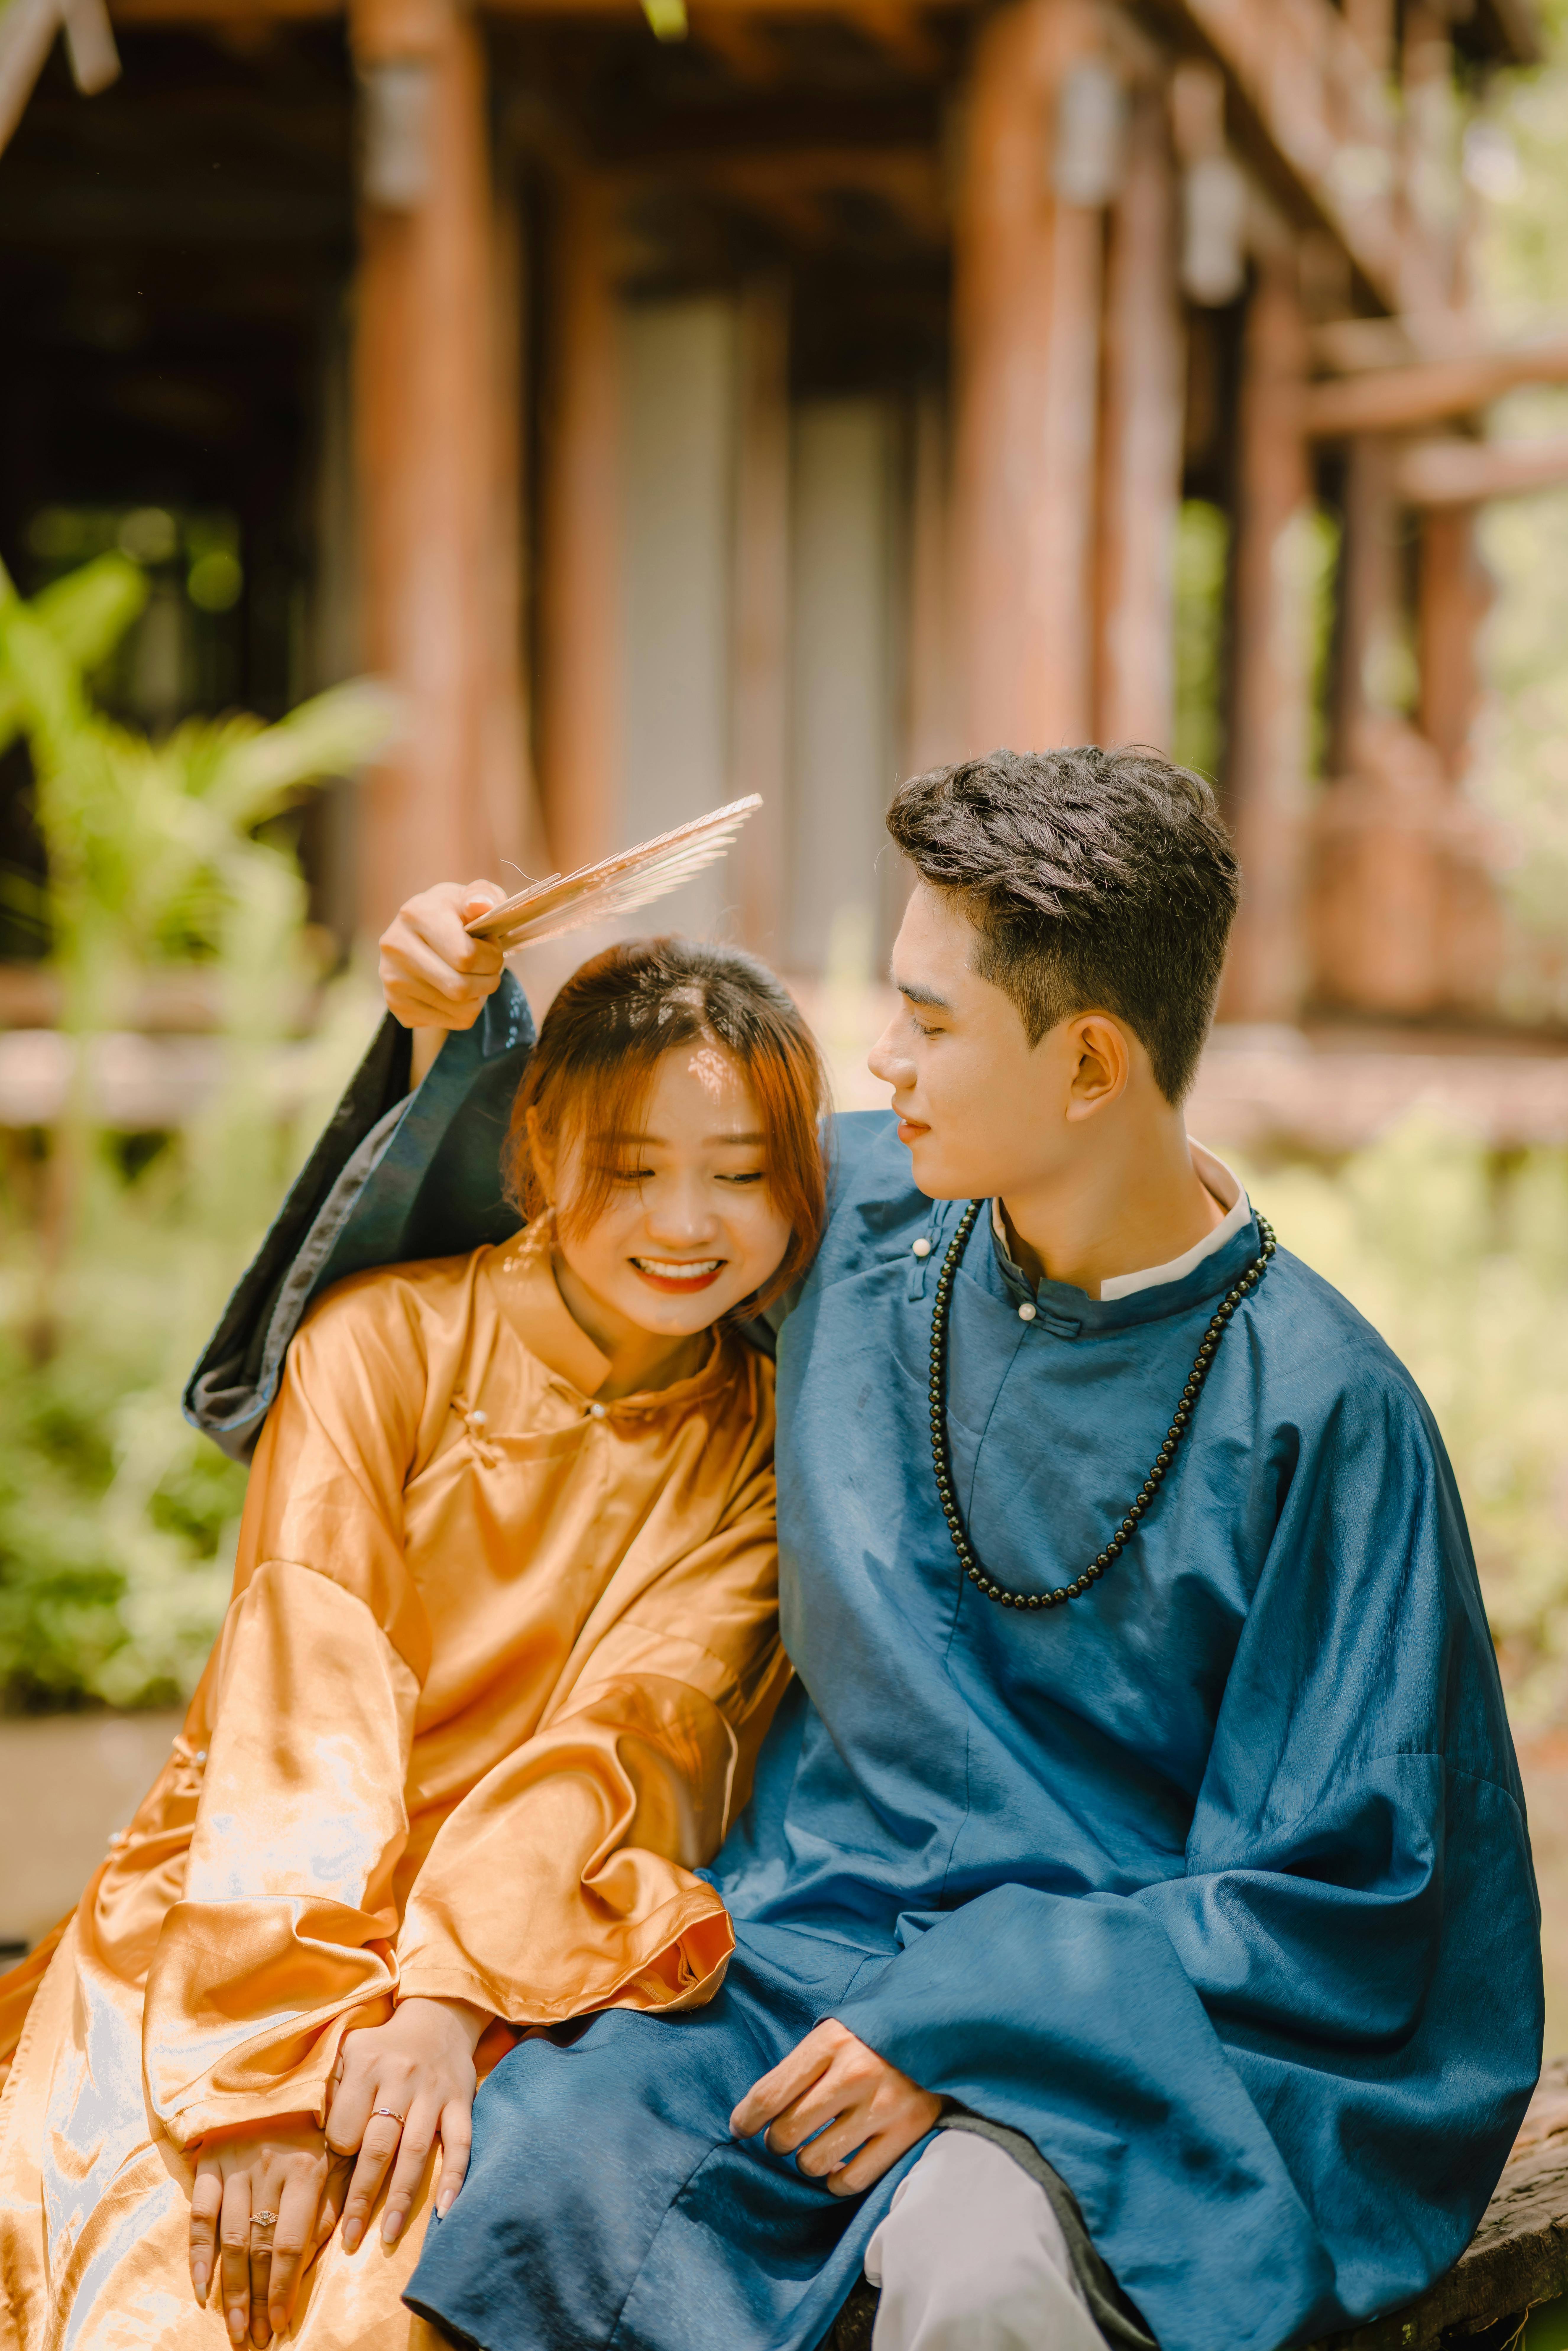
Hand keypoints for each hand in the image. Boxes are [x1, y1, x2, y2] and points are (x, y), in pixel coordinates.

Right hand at [189, 2114, 336, 2347]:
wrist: (284, 2071)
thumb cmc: (318, 2121)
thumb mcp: (340, 2155)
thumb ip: (335, 2201)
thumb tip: (336, 2249)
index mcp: (306, 2169)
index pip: (291, 2243)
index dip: (284, 2288)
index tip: (281, 2326)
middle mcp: (269, 2169)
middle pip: (258, 2248)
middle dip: (256, 2300)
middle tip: (251, 2340)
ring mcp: (235, 2165)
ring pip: (230, 2239)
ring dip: (229, 2289)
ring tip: (232, 2328)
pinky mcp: (210, 2160)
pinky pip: (200, 2215)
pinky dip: (198, 2254)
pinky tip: (201, 2288)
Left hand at [325, 1996, 487, 2255]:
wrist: (437, 2018)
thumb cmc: (381, 2047)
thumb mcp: (346, 2052)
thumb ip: (327, 2090)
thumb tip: (304, 2139)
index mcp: (366, 2066)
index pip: (344, 2126)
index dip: (336, 2154)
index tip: (327, 2178)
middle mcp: (400, 2078)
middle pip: (379, 2146)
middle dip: (362, 2197)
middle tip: (349, 2240)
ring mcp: (434, 2091)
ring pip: (417, 2151)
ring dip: (401, 2198)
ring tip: (387, 2237)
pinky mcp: (462, 2100)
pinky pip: (461, 2143)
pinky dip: (454, 2177)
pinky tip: (445, 2211)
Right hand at [379, 881, 505, 1031]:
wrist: (419, 935)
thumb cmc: (454, 915)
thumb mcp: (471, 896)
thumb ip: (483, 894)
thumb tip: (481, 905)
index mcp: (415, 914)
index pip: (467, 956)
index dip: (492, 958)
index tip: (492, 947)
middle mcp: (396, 947)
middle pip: (461, 988)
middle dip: (489, 981)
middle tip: (491, 969)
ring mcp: (392, 979)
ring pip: (460, 1009)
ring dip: (480, 997)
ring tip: (476, 977)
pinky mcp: (397, 1005)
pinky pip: (450, 1022)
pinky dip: (466, 1010)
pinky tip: (458, 990)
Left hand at [730, 2018, 943, 2196]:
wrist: (947, 2026)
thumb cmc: (879, 2032)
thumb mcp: (839, 2029)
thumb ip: (805, 2064)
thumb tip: (761, 2109)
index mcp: (831, 2041)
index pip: (769, 2093)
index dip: (746, 2118)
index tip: (739, 2129)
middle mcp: (854, 2073)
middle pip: (787, 2131)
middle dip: (776, 2140)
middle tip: (784, 2136)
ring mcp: (882, 2105)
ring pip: (814, 2160)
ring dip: (806, 2160)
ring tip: (813, 2148)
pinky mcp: (906, 2132)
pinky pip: (851, 2179)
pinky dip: (836, 2179)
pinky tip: (838, 2165)